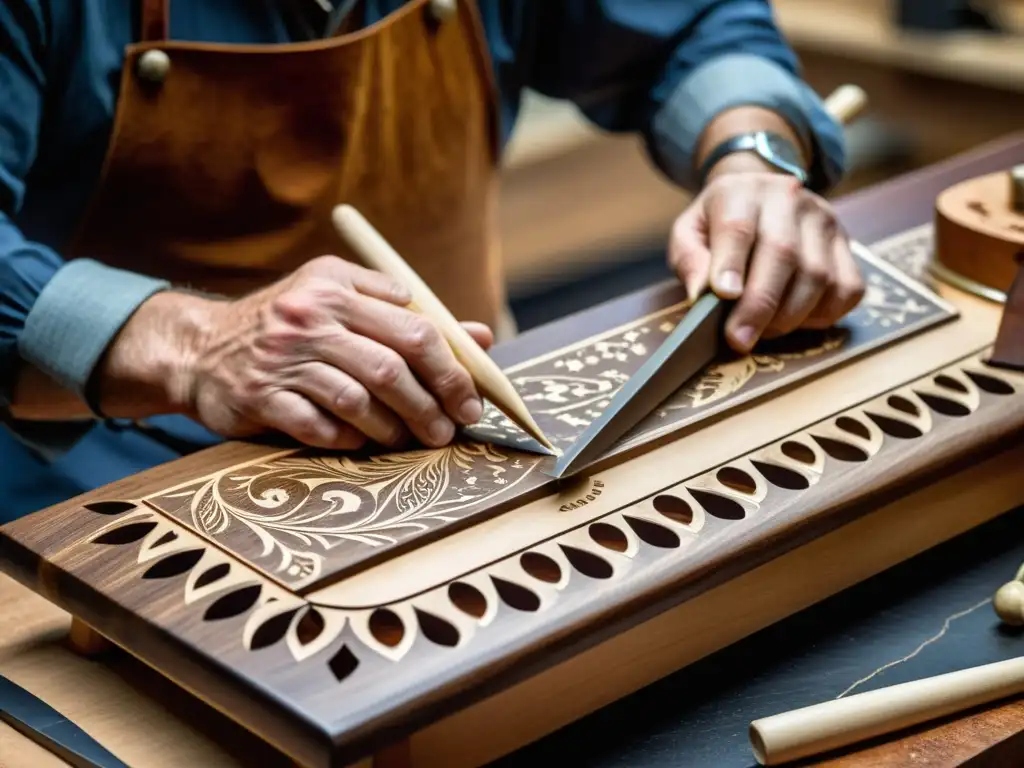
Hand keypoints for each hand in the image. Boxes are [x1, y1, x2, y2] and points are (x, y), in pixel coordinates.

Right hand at [101, 256, 491, 450]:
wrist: (199, 348)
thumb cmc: (289, 329)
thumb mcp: (342, 303)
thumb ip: (406, 318)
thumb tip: (479, 339)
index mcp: (335, 284)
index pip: (414, 325)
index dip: (452, 367)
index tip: (471, 398)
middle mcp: (308, 316)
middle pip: (391, 365)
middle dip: (432, 404)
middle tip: (450, 429)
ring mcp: (281, 358)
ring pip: (359, 399)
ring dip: (395, 427)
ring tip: (411, 439)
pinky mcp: (260, 397)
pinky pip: (320, 425)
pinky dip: (350, 438)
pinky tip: (362, 441)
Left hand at [669, 169, 864, 353]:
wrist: (757, 198)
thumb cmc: (718, 223)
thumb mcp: (689, 232)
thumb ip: (690, 259)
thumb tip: (701, 293)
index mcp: (741, 192)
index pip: (739, 226)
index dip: (732, 263)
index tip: (724, 296)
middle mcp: (789, 199)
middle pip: (783, 253)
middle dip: (760, 304)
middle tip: (740, 339)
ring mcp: (824, 221)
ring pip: (818, 276)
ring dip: (789, 316)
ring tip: (762, 331)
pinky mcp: (847, 245)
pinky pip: (847, 289)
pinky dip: (824, 315)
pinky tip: (798, 321)